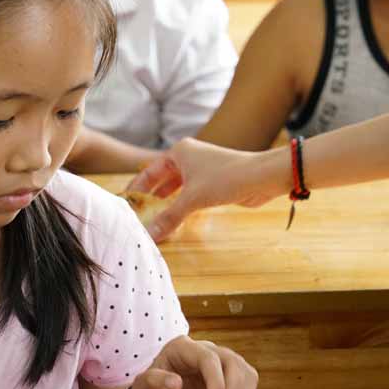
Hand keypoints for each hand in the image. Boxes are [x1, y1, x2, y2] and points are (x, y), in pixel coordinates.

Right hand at [126, 139, 288, 240]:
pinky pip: (189, 196)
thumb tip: (150, 235)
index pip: (149, 173)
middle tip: (136, 216)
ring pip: (176, 190)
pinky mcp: (213, 184)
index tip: (125, 204)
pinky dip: (181, 207)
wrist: (263, 177)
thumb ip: (170, 217)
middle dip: (150, 199)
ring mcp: (201, 171)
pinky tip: (174, 220)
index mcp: (179, 153)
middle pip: (161, 181)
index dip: (137, 189)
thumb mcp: (193, 198)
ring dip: (166, 205)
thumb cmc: (227, 178)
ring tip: (151, 220)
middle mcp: (188, 159)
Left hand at [130, 335, 257, 388]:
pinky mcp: (233, 377)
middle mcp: (207, 350)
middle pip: (233, 363)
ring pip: (246, 374)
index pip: (208, 358)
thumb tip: (176, 384)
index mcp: (184, 348)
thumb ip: (154, 382)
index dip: (216, 381)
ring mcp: (223, 362)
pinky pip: (249, 387)